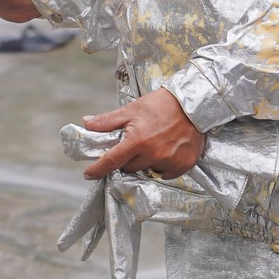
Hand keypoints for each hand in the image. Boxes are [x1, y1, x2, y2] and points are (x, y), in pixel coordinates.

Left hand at [82, 90, 204, 179]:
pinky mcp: (183, 165)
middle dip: (127, 160)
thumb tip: (86, 122)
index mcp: (137, 141)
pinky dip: (162, 166)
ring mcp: (169, 162)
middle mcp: (153, 155)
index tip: (89, 174)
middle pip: (129, 168)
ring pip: (147, 171)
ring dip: (145, 162)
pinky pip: (165, 174)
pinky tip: (164, 152)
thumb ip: (108, 120)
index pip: (111, 160)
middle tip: (133, 146)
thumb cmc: (160, 105)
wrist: (192, 104)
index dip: (98, 169)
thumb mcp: (131, 110)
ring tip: (152, 145)